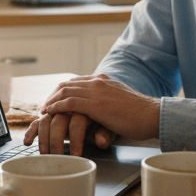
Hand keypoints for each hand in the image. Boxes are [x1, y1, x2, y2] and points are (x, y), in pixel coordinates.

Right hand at [21, 111, 115, 155]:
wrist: (107, 110)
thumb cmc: (110, 122)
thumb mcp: (113, 128)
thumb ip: (106, 133)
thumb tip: (101, 141)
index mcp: (88, 106)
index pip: (77, 122)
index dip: (76, 140)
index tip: (76, 156)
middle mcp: (71, 105)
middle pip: (58, 120)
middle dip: (56, 141)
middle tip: (56, 157)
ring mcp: (60, 110)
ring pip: (46, 119)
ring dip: (43, 138)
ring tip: (44, 154)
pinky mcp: (52, 115)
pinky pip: (39, 121)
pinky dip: (32, 130)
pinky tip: (27, 142)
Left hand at [29, 74, 160, 148]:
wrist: (152, 115)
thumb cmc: (140, 115)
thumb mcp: (120, 103)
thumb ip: (108, 103)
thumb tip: (99, 113)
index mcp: (104, 80)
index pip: (76, 81)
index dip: (62, 90)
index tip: (54, 100)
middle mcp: (98, 82)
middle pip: (67, 84)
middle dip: (53, 95)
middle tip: (45, 106)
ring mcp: (96, 91)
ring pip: (65, 91)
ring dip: (51, 101)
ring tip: (44, 111)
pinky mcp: (95, 104)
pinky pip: (69, 103)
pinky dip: (56, 107)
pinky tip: (49, 112)